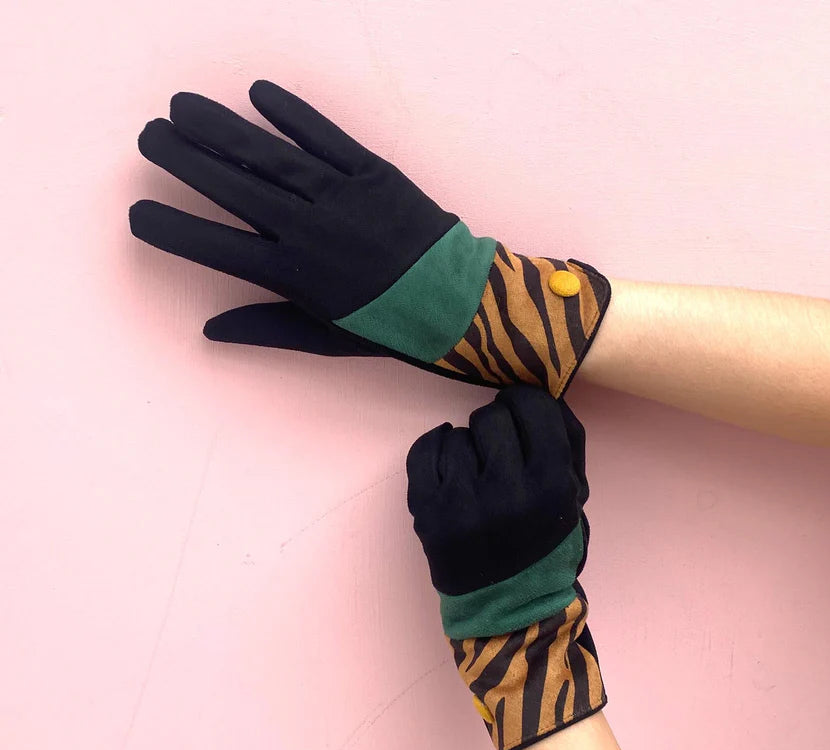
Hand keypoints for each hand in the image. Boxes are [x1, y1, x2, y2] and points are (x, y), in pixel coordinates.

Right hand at [130, 81, 609, 395]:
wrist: (455, 303)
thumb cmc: (388, 325)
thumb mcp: (324, 339)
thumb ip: (265, 328)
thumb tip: (210, 332)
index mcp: (290, 275)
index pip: (214, 247)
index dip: (172, 229)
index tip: (138, 213)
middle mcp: (306, 229)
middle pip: (231, 187)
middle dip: (184, 159)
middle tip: (149, 136)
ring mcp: (338, 196)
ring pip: (267, 155)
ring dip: (221, 128)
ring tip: (182, 106)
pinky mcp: (371, 172)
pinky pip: (323, 137)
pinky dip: (291, 114)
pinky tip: (258, 93)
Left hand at [406, 385, 604, 749]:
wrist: (510, 611)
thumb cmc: (547, 550)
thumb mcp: (575, 499)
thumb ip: (566, 443)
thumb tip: (539, 393)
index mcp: (552, 485)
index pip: (534, 408)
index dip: (525, 403)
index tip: (520, 411)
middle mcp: (506, 490)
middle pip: (492, 418)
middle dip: (498, 427)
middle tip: (498, 449)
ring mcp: (461, 502)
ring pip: (457, 435)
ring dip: (468, 446)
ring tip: (476, 471)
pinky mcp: (426, 512)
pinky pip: (423, 451)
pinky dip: (435, 448)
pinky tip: (448, 459)